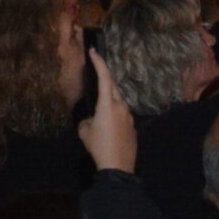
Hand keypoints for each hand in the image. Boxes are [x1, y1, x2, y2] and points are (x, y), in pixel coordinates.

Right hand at [80, 48, 137, 174]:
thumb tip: (92, 118)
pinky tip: (108, 127)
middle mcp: (121, 106)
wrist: (118, 167)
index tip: (94, 51)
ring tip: (99, 109)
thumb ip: (86, 119)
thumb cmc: (99, 147)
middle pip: (113, 86)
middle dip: (104, 78)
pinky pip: (123, 114)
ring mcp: (129, 117)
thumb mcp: (85, 131)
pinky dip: (115, 113)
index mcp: (107, 104)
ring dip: (109, 99)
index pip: (104, 77)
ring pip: (118, 101)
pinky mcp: (133, 127)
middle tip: (96, 74)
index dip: (99, 62)